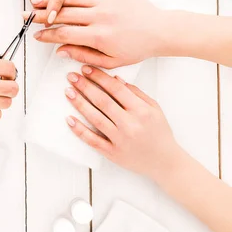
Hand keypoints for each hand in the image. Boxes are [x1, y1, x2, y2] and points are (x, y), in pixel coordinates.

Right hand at [28, 0, 166, 67]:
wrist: (160, 31)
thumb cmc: (137, 48)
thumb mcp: (110, 60)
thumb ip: (84, 56)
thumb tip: (61, 51)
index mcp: (98, 36)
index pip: (64, 33)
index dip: (47, 35)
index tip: (37, 36)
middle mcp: (101, 16)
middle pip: (64, 13)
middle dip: (44, 15)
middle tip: (30, 17)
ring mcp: (108, 1)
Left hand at [64, 66, 181, 181]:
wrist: (164, 161)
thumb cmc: (159, 132)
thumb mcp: (154, 108)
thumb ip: (136, 93)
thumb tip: (115, 78)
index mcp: (141, 111)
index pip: (116, 89)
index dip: (99, 77)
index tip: (87, 70)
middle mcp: (130, 124)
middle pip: (102, 101)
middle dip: (85, 86)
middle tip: (72, 77)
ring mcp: (119, 139)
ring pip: (95, 118)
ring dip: (79, 103)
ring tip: (68, 92)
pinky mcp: (112, 153)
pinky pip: (92, 140)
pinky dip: (79, 130)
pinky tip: (69, 119)